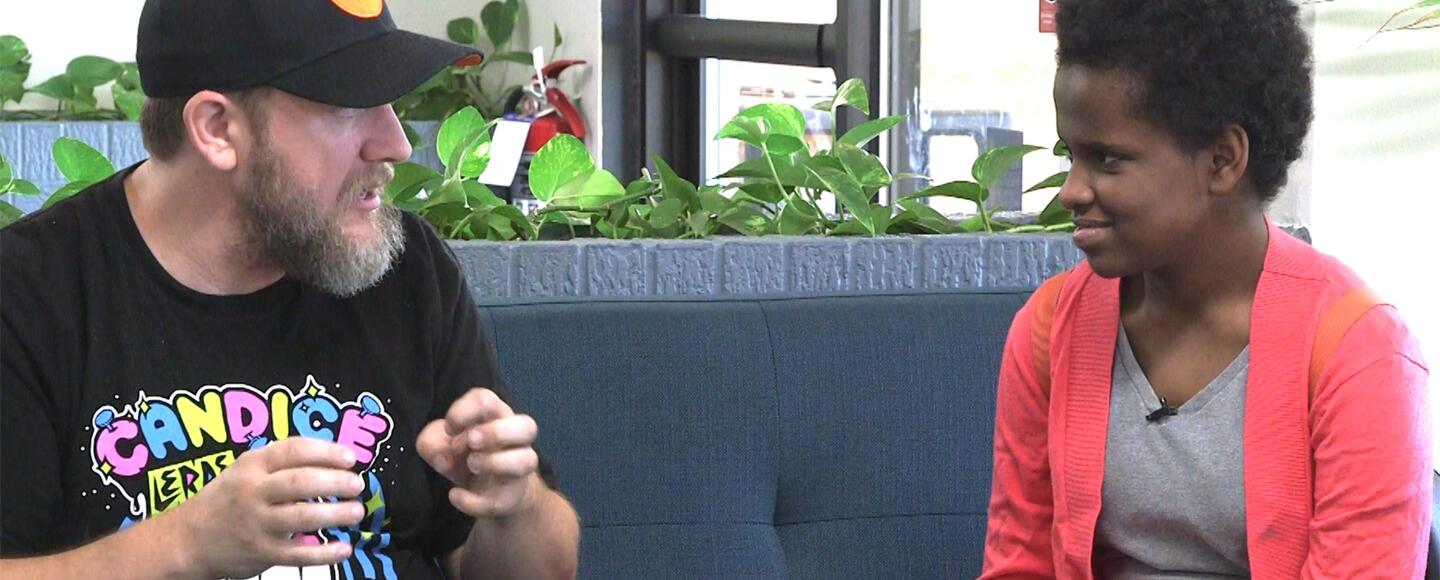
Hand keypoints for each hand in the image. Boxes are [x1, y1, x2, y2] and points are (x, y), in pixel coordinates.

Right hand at [166, 437, 365, 578]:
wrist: (187, 540)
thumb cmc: (227, 499)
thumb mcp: (245, 470)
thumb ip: (282, 463)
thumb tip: (334, 460)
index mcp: (252, 466)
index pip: (293, 450)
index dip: (326, 451)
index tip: (350, 457)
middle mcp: (254, 492)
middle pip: (301, 482)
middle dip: (335, 482)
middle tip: (358, 485)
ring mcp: (257, 524)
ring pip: (303, 517)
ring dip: (336, 514)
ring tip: (356, 512)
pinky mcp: (262, 553)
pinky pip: (299, 554)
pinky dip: (325, 553)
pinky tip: (344, 548)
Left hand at [417, 388, 541, 519]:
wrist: (487, 492)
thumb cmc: (465, 455)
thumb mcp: (439, 445)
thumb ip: (431, 443)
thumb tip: (443, 458)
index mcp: (496, 416)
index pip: (487, 401)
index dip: (464, 411)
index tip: (449, 429)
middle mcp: (515, 440)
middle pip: (527, 426)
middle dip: (496, 432)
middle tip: (471, 441)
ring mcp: (517, 469)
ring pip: (527, 460)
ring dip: (495, 462)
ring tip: (471, 465)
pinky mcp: (510, 497)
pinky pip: (500, 500)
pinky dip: (473, 501)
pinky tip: (454, 495)